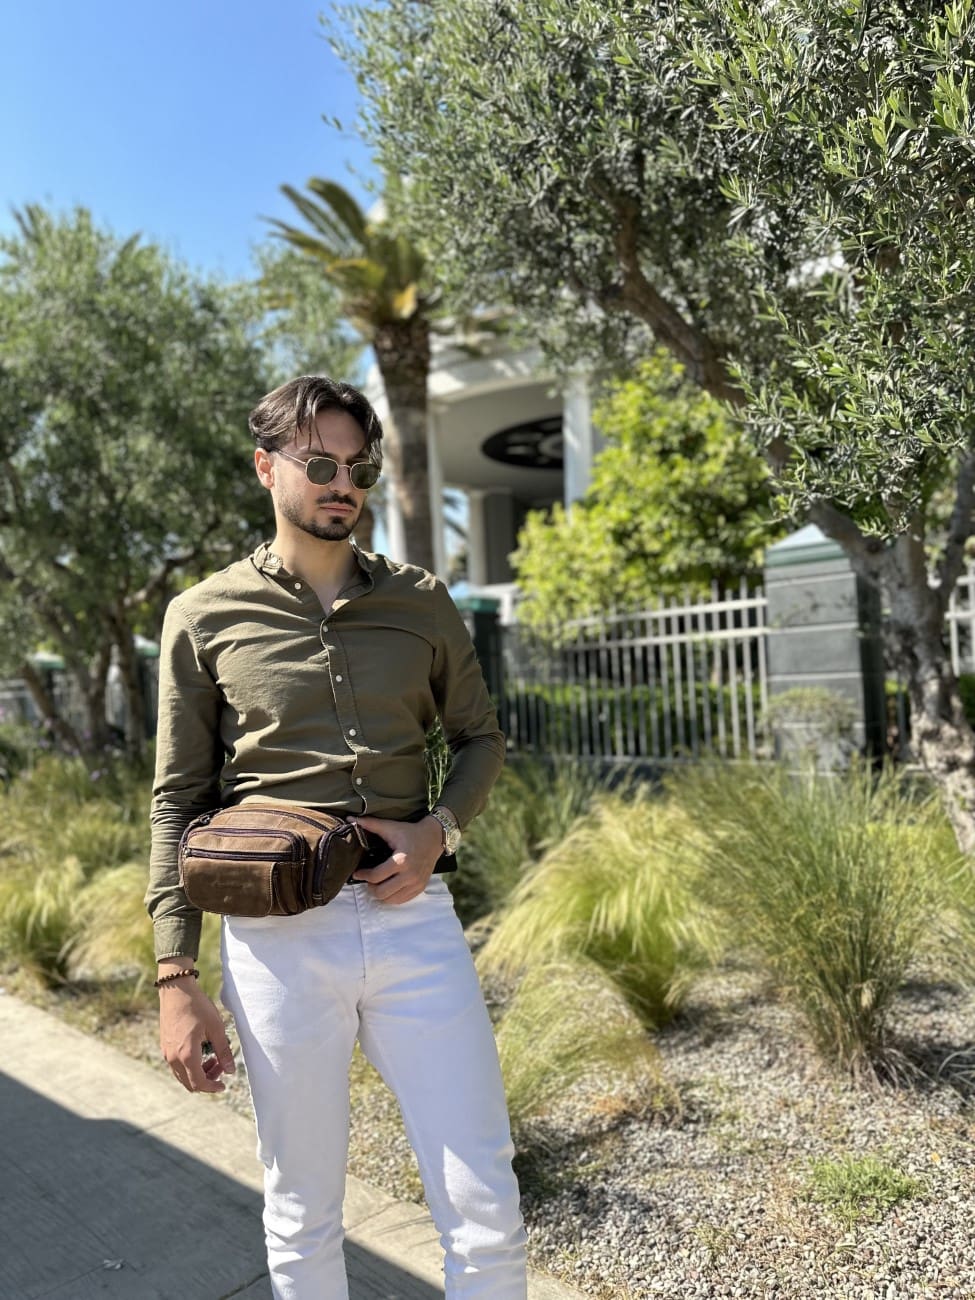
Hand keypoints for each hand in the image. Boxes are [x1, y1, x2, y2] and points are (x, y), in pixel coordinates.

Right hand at [158, 977, 235, 1093]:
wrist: (176, 990)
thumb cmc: (197, 1006)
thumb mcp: (216, 1028)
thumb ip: (224, 1051)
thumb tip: (231, 1071)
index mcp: (187, 1055)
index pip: (199, 1083)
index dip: (213, 1087)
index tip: (224, 1085)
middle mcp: (173, 1058)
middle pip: (190, 1083)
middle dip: (207, 1080)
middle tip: (221, 1067)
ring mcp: (167, 1053)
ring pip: (182, 1075)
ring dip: (198, 1073)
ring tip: (213, 1058)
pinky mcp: (165, 1047)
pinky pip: (177, 1066)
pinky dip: (190, 1066)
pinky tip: (201, 1051)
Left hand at [350, 815, 443, 903]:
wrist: (434, 838)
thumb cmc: (411, 832)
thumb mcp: (391, 827)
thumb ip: (370, 824)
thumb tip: (350, 819)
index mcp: (401, 860)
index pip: (376, 876)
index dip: (363, 875)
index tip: (358, 872)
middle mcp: (410, 875)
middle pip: (382, 892)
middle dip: (370, 887)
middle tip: (368, 879)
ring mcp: (416, 883)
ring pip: (390, 899)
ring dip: (381, 893)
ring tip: (377, 883)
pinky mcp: (420, 888)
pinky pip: (401, 900)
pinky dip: (392, 897)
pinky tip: (389, 887)